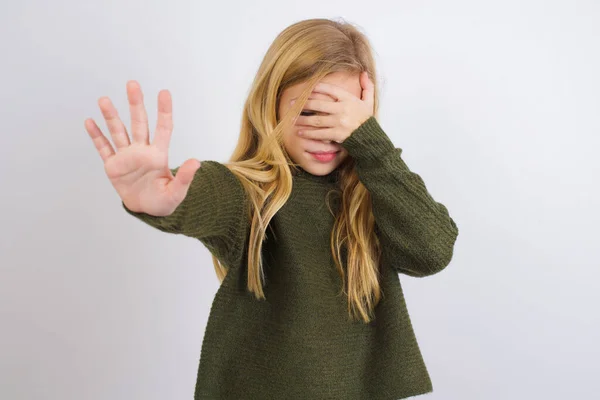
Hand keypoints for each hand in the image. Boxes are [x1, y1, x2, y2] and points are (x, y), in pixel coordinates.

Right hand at [84, 80, 200, 215]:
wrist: (147, 210)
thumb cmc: (164, 201)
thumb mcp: (177, 192)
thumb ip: (185, 177)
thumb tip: (197, 162)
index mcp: (159, 155)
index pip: (163, 128)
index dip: (164, 111)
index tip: (164, 92)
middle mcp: (142, 151)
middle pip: (139, 123)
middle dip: (136, 104)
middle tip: (132, 84)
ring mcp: (127, 157)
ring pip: (118, 132)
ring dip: (111, 116)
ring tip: (104, 100)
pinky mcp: (114, 166)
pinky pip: (104, 148)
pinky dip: (97, 136)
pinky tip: (90, 122)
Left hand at [293, 71, 374, 142]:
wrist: (370, 138)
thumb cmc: (366, 119)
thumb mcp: (369, 101)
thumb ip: (367, 87)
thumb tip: (364, 73)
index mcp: (348, 99)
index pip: (329, 90)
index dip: (316, 88)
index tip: (306, 89)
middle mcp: (342, 109)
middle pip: (318, 104)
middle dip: (303, 103)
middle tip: (291, 103)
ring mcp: (338, 122)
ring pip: (316, 119)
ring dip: (302, 119)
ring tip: (292, 118)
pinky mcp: (336, 134)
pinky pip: (319, 133)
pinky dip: (308, 133)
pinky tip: (300, 132)